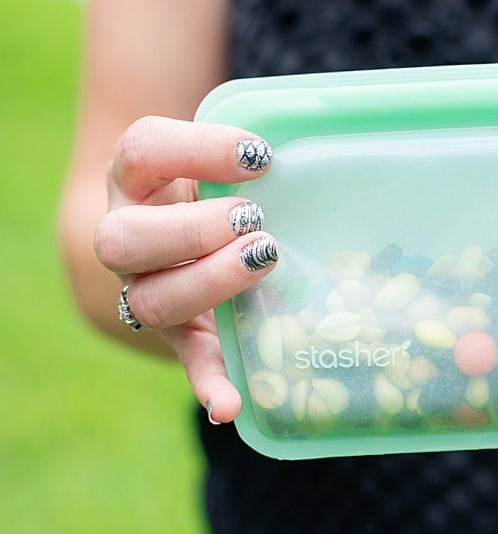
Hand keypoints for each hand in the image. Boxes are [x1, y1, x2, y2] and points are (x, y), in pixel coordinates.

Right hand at [93, 116, 276, 422]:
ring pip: (151, 299)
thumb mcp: (226, 159)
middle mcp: (128, 232)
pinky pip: (188, 363)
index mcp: (138, 177)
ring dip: (206, 286)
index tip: (260, 156)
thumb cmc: (223, 183)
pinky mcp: (182, 335)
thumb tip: (336, 129)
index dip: (196, 150)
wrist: (189, 233)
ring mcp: (148, 288)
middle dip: (191, 230)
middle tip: (253, 220)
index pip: (143, 151)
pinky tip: (232, 405)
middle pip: (124, 237)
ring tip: (265, 261)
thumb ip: (255, 151)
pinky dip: (210, 385)